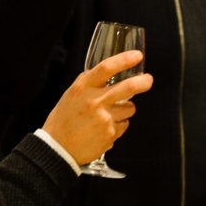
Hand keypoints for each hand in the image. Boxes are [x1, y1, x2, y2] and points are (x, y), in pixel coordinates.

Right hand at [42, 50, 152, 164]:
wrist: (57, 149)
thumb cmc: (63, 121)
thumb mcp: (71, 95)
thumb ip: (89, 84)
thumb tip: (108, 73)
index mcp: (82, 88)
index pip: (106, 68)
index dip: (124, 60)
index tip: (137, 56)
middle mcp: (94, 101)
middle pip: (128, 87)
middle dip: (143, 82)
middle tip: (148, 80)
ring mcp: (103, 119)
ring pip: (129, 108)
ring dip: (126, 109)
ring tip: (110, 114)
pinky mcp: (110, 134)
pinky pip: (124, 124)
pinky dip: (119, 125)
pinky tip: (104, 128)